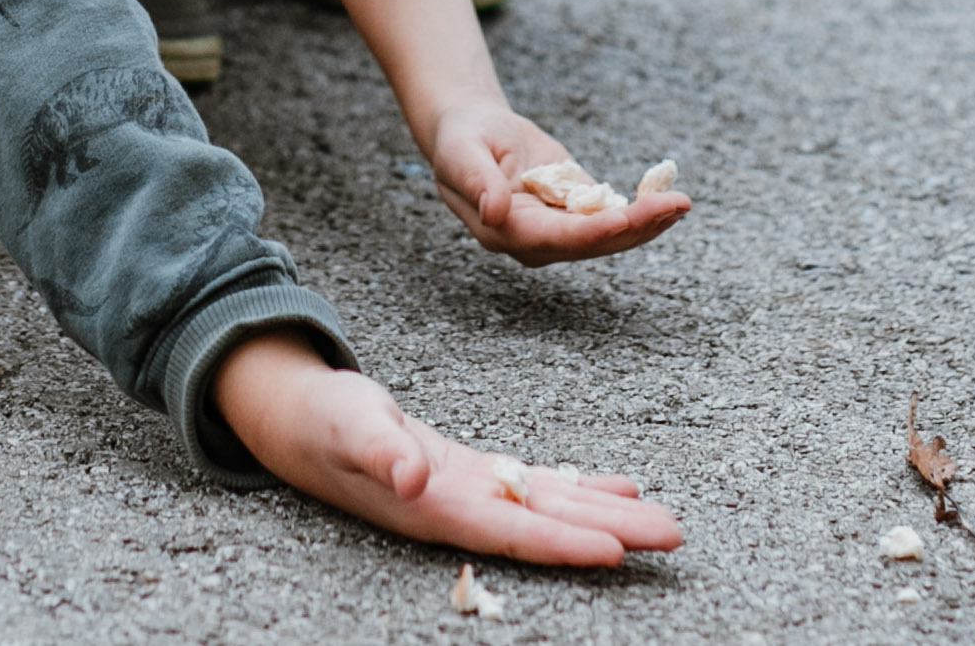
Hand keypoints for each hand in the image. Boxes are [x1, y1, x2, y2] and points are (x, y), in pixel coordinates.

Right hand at [214, 335, 682, 564]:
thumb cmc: (322, 422)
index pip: (510, 532)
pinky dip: (579, 486)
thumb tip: (412, 476)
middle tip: (674, 537)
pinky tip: (620, 490)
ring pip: (551, 506)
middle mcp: (462, 508)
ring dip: (607, 514)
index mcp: (434, 506)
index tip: (614, 552)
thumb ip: (379, 452)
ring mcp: (471, 493)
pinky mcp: (473, 474)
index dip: (561, 543)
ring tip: (663, 521)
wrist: (300, 422)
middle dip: (610, 533)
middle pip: (547, 525)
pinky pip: (537, 485)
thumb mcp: (347, 425)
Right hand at [427, 102, 693, 263]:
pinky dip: (643, 210)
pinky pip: (613, 217)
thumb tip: (494, 213)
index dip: (591, 230)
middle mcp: (536, 240)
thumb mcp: (461, 153)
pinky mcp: (576, 212)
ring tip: (682, 203)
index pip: (555, 237)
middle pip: (592, 242)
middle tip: (676, 204)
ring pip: (609, 235)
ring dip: (648, 222)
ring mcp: (559, 229)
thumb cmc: (461, 141)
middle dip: (636, 226)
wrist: (473, 134)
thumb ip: (477, 183)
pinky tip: (671, 198)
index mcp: (504, 231)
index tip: (625, 218)